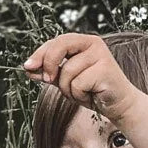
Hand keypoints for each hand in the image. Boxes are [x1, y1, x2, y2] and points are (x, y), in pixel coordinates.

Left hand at [22, 33, 139, 124]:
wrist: (119, 106)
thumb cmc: (95, 91)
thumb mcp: (68, 80)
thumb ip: (50, 73)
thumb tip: (29, 69)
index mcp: (83, 42)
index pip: (56, 42)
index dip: (40, 54)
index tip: (27, 67)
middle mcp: (93, 44)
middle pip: (59, 47)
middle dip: (49, 65)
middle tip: (49, 80)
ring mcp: (101, 55)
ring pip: (67, 71)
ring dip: (69, 89)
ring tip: (82, 92)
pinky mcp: (105, 70)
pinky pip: (78, 83)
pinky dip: (80, 95)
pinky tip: (92, 95)